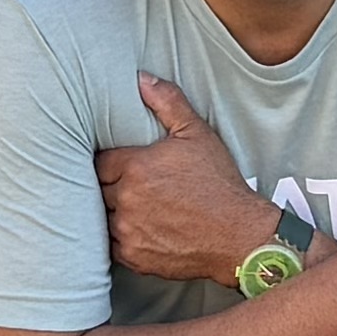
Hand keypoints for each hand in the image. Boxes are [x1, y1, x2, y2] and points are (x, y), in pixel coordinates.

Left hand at [98, 72, 279, 283]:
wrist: (239, 235)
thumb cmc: (220, 184)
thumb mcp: (198, 134)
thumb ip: (167, 102)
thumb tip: (141, 78)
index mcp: (136, 166)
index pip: (100, 161)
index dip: (111, 163)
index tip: (122, 166)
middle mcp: (126, 199)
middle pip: (98, 188)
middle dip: (111, 186)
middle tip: (129, 186)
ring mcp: (128, 230)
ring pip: (102, 216)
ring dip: (112, 212)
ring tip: (133, 208)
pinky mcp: (133, 257)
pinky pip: (111, 244)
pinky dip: (120, 237)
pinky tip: (139, 229)